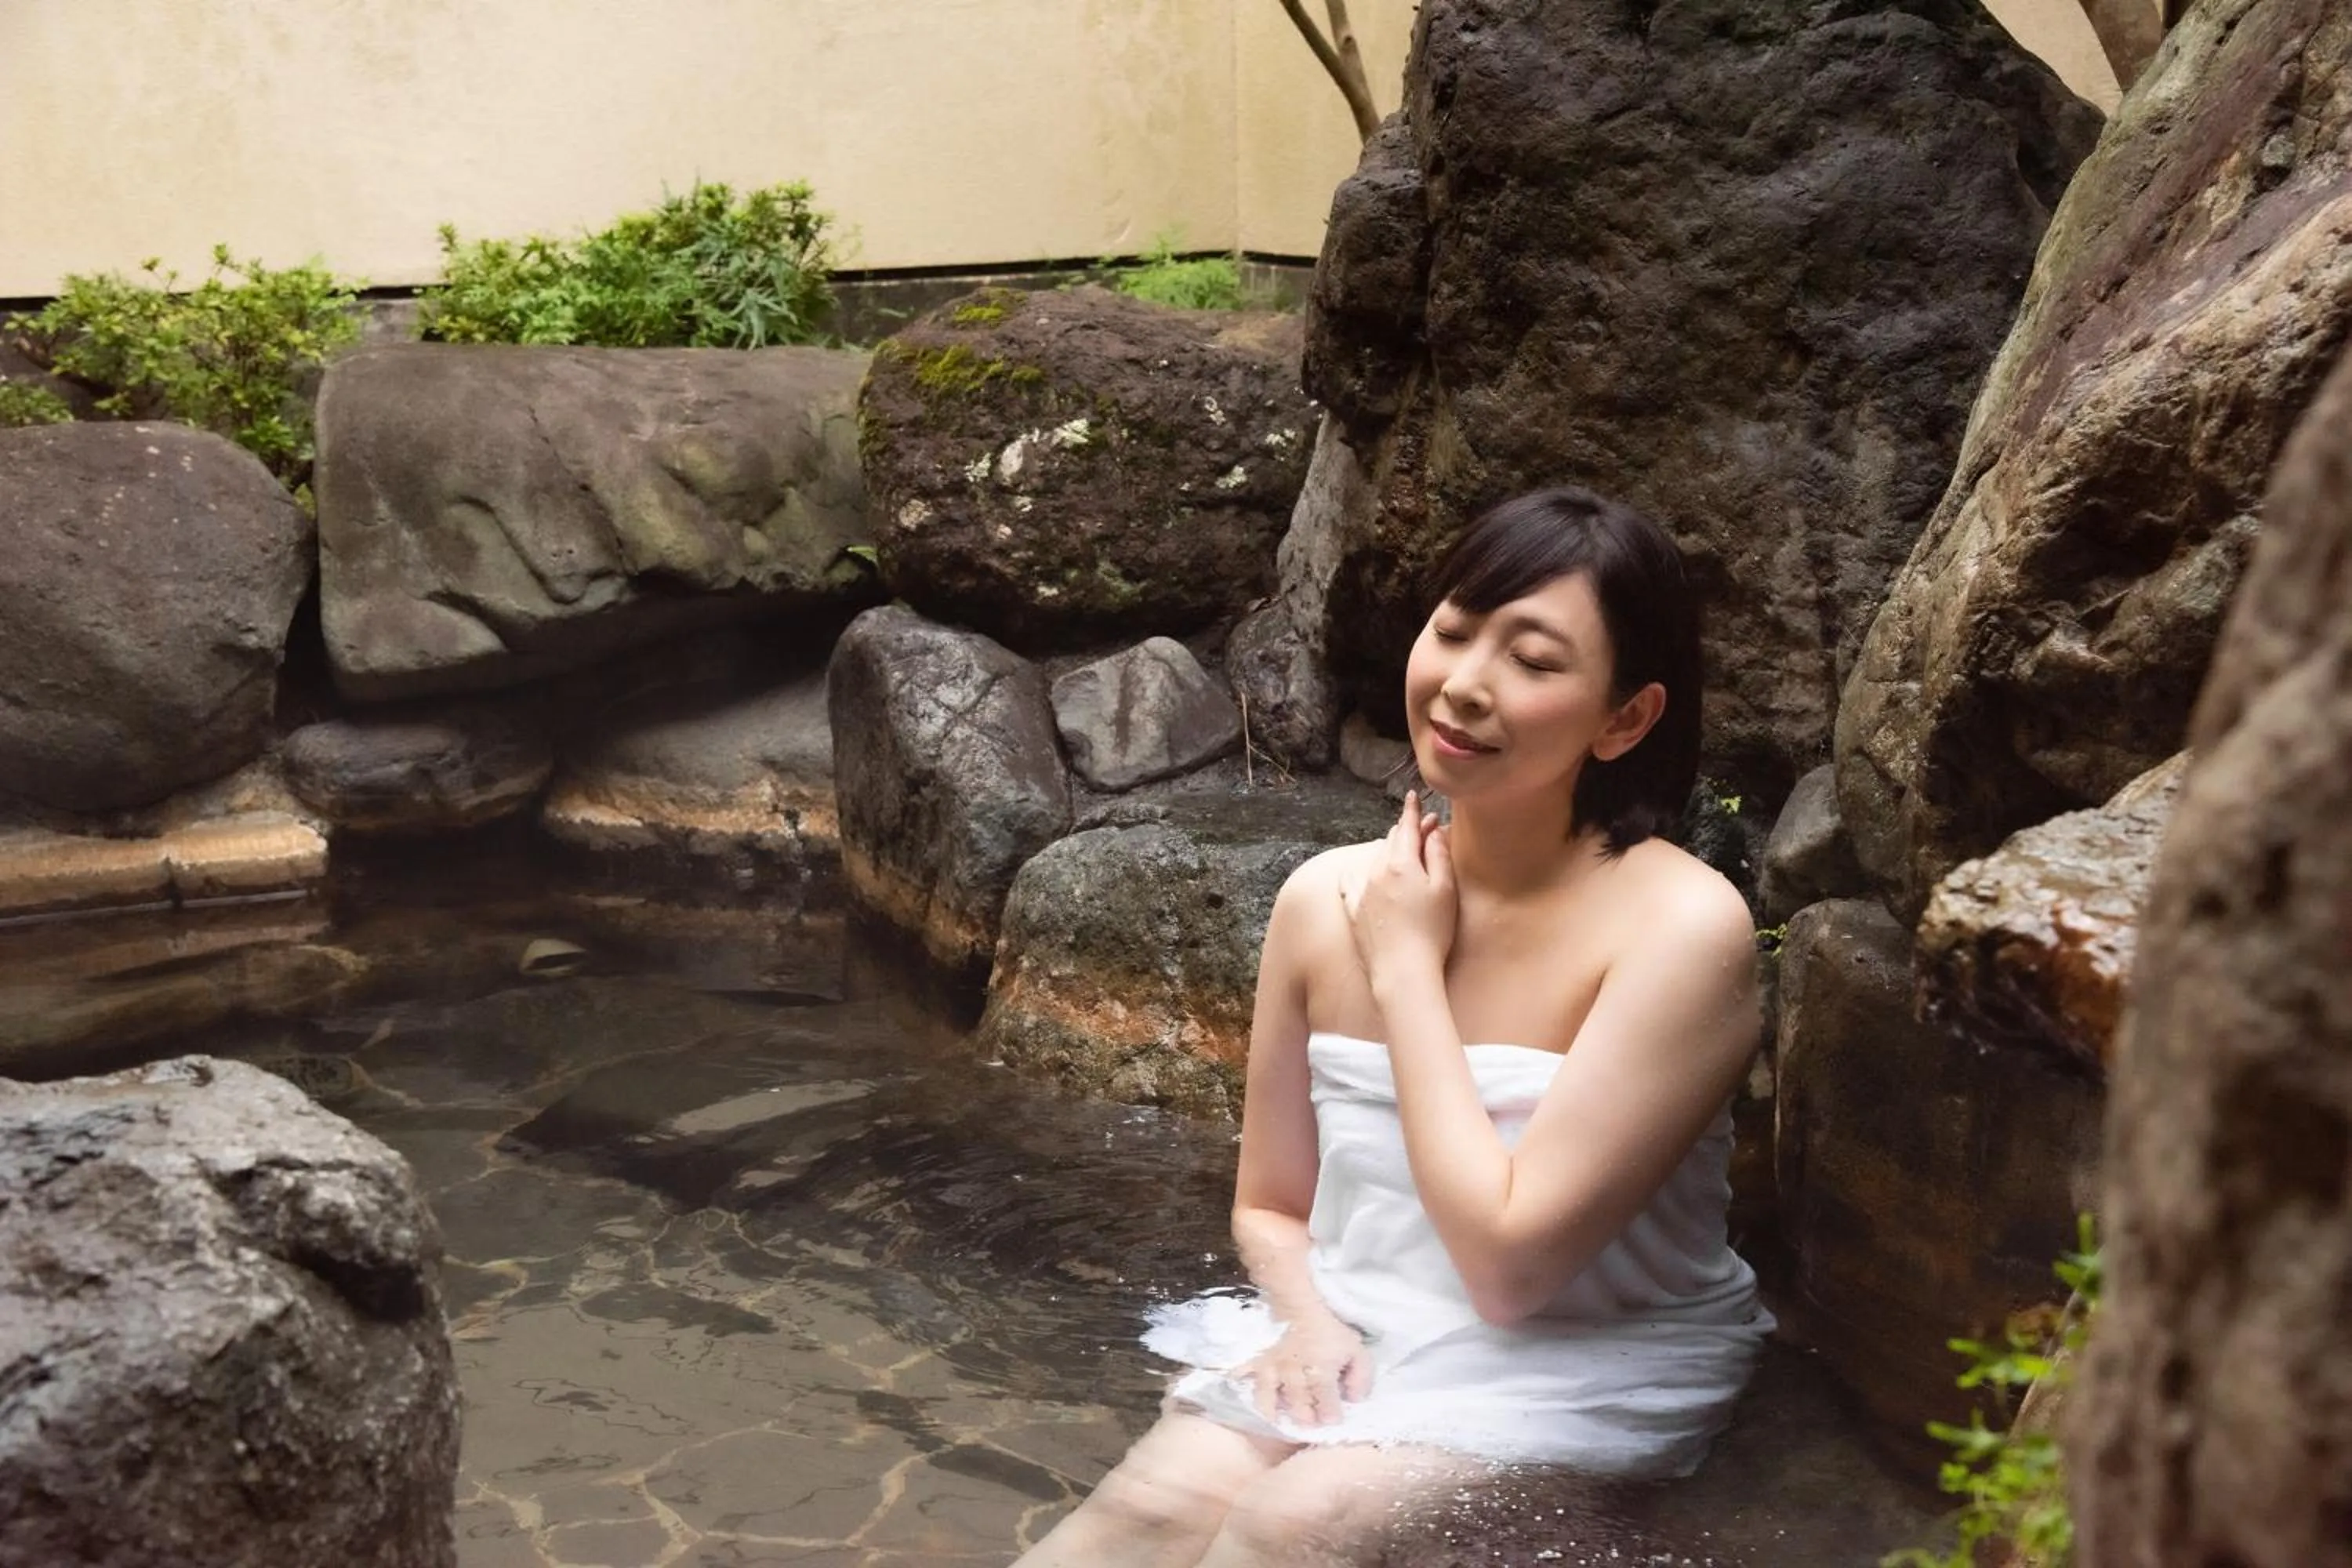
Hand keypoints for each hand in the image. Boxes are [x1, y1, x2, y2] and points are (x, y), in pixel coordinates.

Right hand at [1239, 1315, 1372, 1426]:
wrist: (1300, 1308)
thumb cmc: (1330, 1333)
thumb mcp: (1357, 1351)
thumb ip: (1361, 1378)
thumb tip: (1355, 1400)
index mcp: (1321, 1372)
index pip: (1327, 1404)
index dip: (1332, 1416)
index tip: (1334, 1420)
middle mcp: (1295, 1374)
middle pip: (1299, 1406)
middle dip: (1306, 1418)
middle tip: (1310, 1421)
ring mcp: (1274, 1369)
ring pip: (1270, 1398)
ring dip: (1275, 1412)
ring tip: (1279, 1420)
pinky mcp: (1259, 1362)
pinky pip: (1245, 1375)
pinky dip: (1242, 1385)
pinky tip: (1243, 1391)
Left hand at [1340, 790, 1455, 1000]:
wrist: (1402, 970)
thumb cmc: (1432, 931)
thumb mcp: (1444, 890)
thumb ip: (1438, 856)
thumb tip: (1434, 830)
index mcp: (1401, 863)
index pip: (1406, 827)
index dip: (1412, 811)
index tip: (1413, 797)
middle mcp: (1376, 871)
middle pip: (1390, 841)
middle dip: (1406, 831)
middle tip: (1423, 829)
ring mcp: (1361, 890)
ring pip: (1372, 858)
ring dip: (1386, 849)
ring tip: (1398, 849)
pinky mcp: (1352, 910)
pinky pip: (1351, 880)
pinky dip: (1361, 870)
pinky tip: (1364, 871)